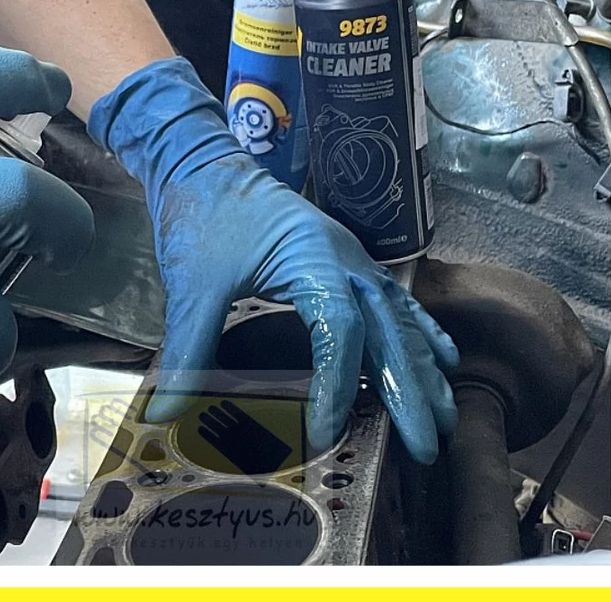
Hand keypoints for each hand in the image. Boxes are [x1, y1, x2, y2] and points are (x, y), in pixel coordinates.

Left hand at [88, 58, 458, 462]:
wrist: (205, 165)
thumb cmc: (203, 217)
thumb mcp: (193, 285)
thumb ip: (187, 349)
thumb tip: (164, 414)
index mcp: (312, 258)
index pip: (339, 329)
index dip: (336, 383)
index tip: (323, 432)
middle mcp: (345, 258)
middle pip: (387, 329)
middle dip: (409, 389)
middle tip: (426, 444)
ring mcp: (353, 258)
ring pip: (400, 319)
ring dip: (423, 368)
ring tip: (447, 416)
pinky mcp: (349, 261)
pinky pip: (396, 301)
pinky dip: (421, 332)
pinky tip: (443, 358)